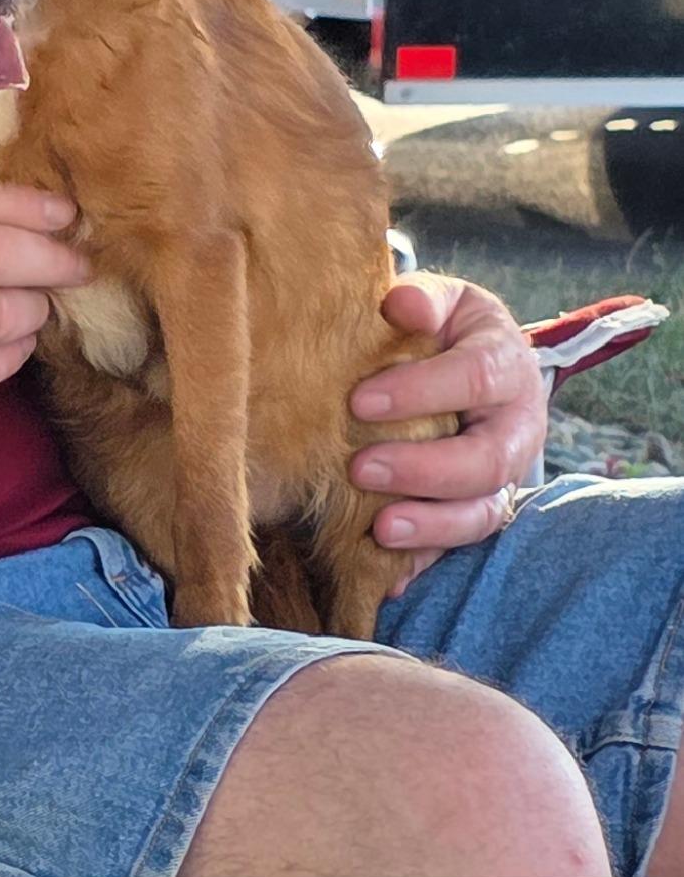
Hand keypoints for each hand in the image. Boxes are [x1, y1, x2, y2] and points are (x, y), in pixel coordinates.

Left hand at [348, 272, 545, 590]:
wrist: (469, 358)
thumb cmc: (443, 327)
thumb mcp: (441, 300)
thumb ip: (423, 299)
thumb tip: (403, 305)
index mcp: (506, 364)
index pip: (475, 378)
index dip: (421, 391)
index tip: (359, 400)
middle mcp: (517, 425)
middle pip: (487, 459)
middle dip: (424, 469)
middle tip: (360, 467)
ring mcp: (504, 473)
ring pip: (483, 510)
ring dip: (432, 524)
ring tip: (380, 529)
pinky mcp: (481, 506)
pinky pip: (462, 541)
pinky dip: (428, 559)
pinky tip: (392, 578)